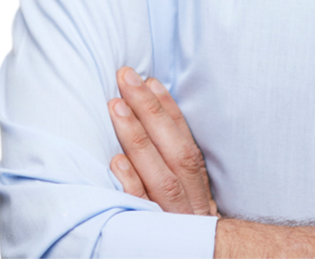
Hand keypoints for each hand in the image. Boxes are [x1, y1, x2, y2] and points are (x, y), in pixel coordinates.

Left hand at [108, 66, 217, 215]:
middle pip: (175, 152)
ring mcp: (175, 219)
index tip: (149, 80)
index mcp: (199, 187)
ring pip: (161, 177)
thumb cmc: (180, 225)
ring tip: (116, 106)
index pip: (185, 141)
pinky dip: (132, 184)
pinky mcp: (156, 237)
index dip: (169, 109)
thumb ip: (171, 162)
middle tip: (126, 77)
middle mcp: (192, 201)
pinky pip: (144, 210)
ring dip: (138, 138)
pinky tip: (116, 161)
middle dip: (149, 110)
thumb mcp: (186, 197)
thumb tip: (149, 114)